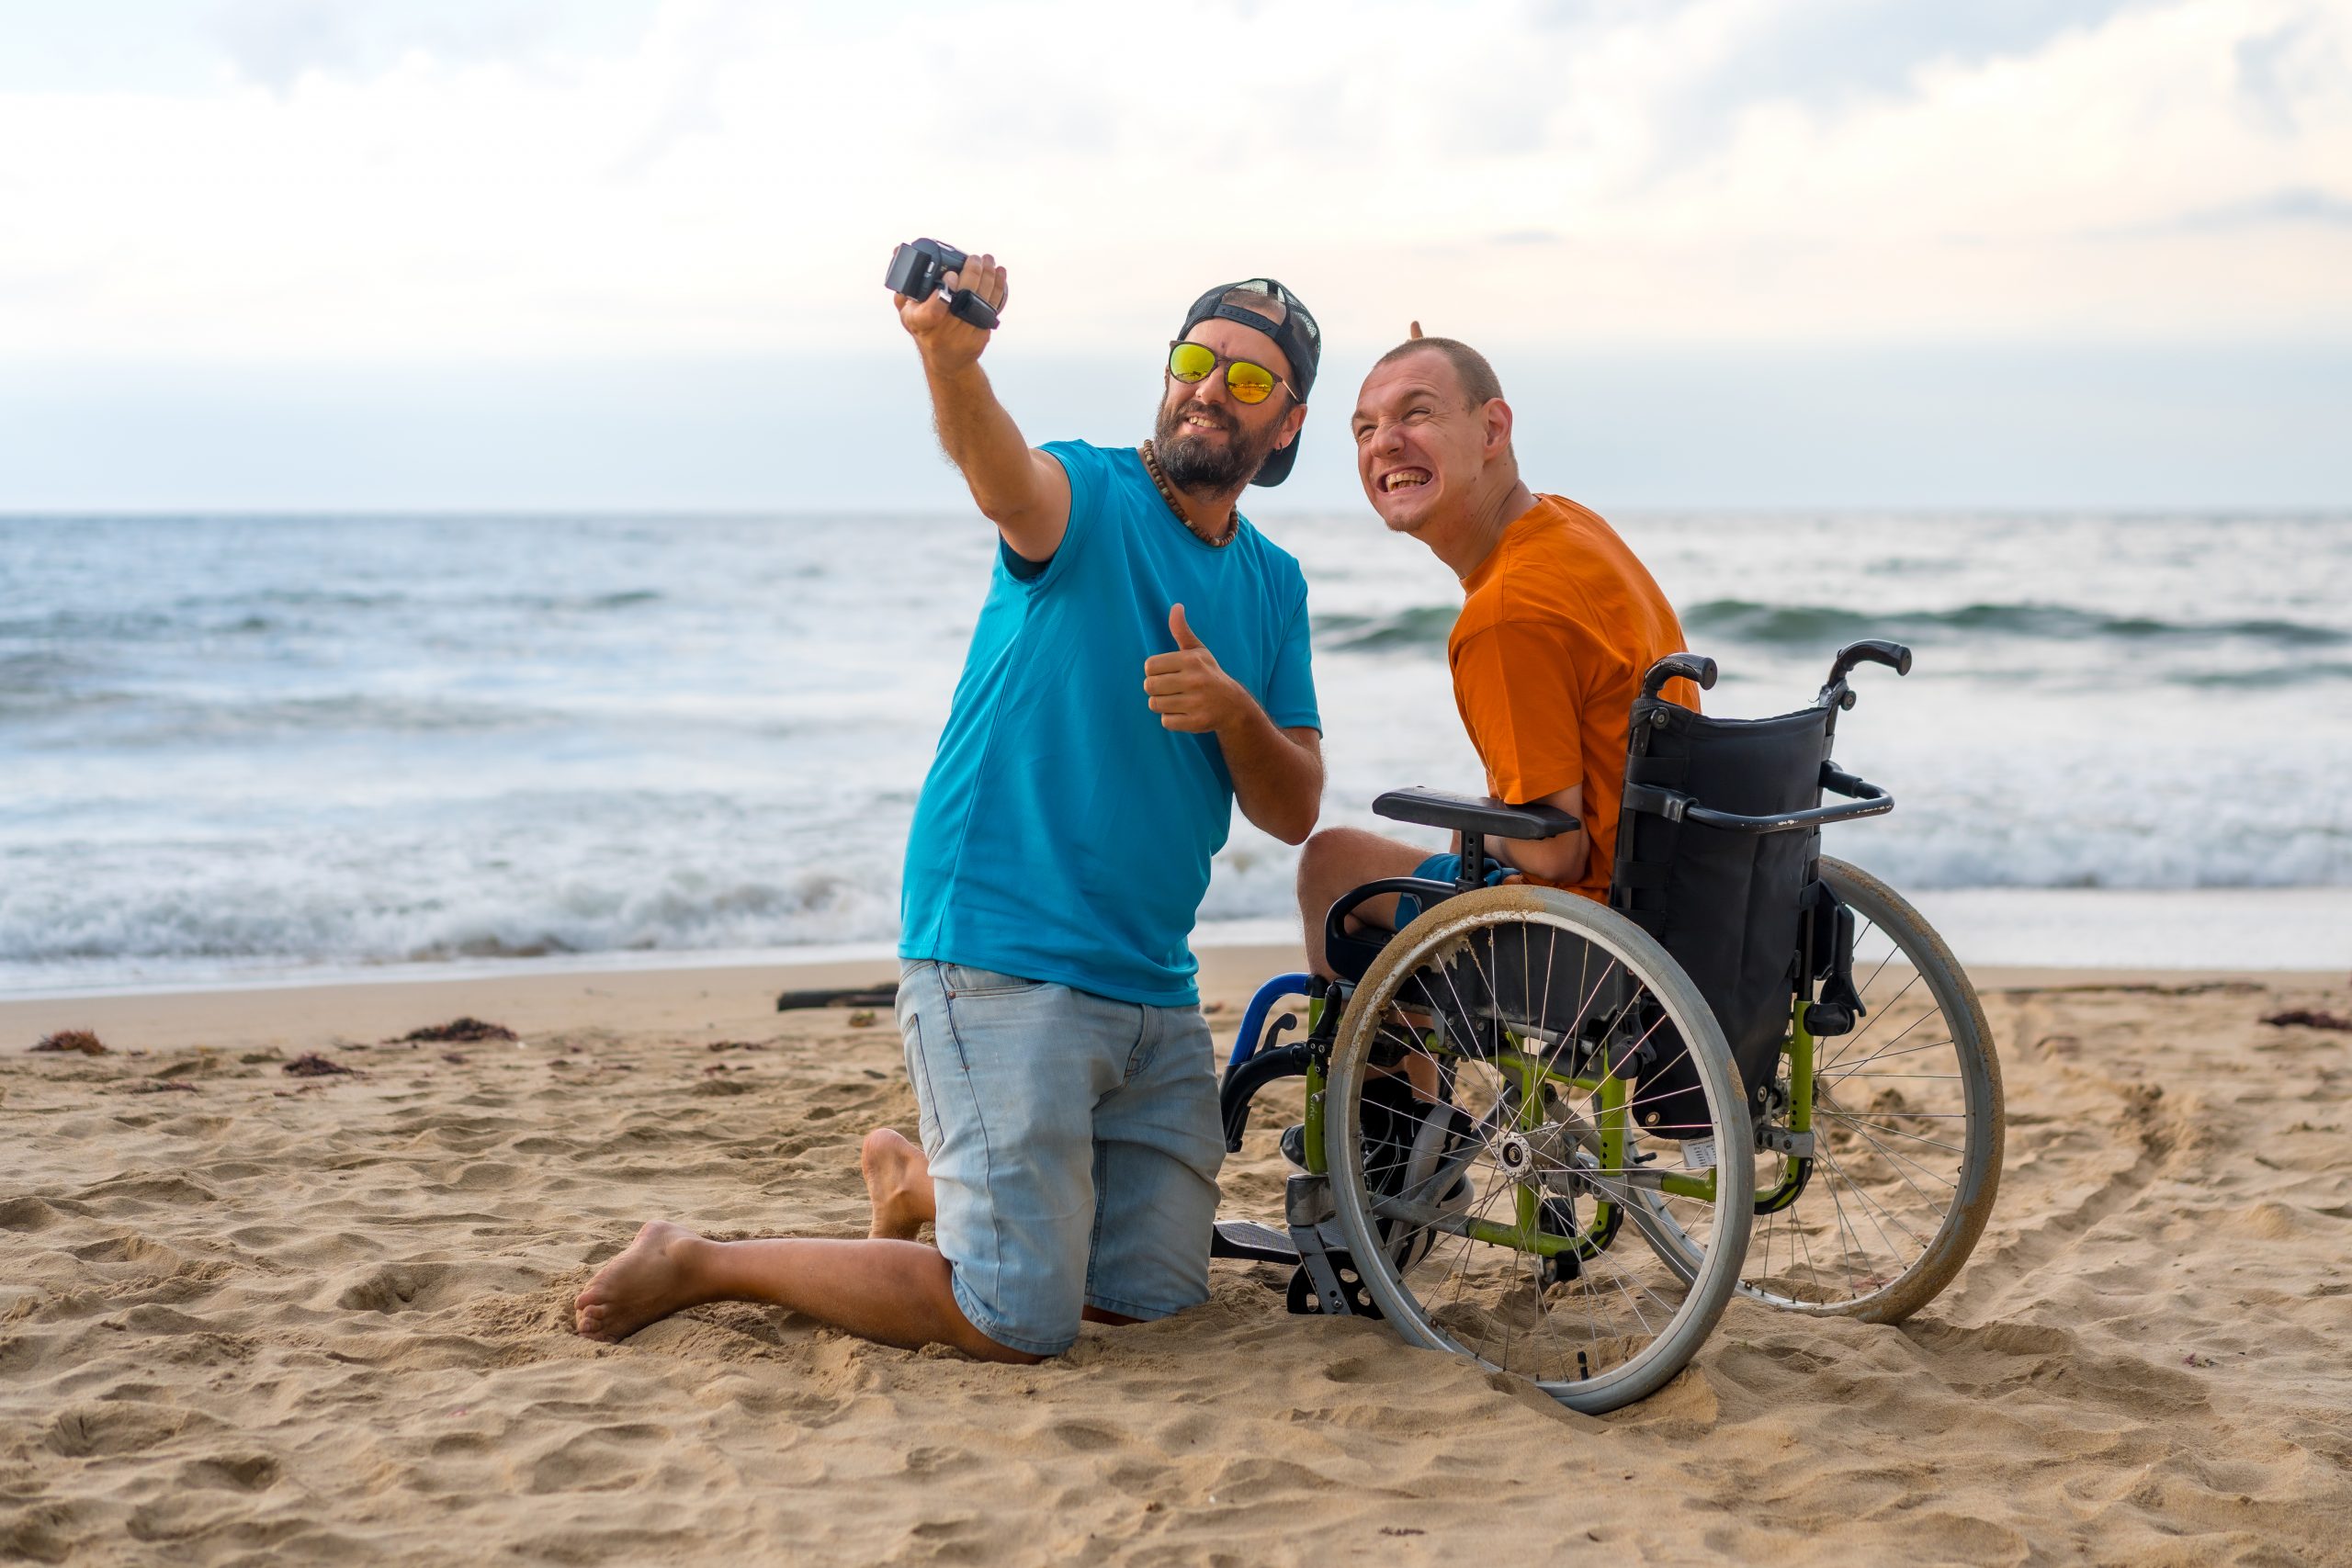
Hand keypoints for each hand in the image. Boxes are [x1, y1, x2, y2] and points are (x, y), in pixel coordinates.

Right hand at [895, 250, 1006, 374]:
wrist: (946, 360)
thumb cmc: (924, 328)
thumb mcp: (908, 311)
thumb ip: (903, 284)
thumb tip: (898, 251)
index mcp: (920, 323)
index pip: (933, 310)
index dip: (944, 292)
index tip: (952, 276)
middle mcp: (943, 332)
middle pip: (964, 298)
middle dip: (973, 273)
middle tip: (974, 258)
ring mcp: (964, 335)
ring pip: (981, 300)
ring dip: (988, 276)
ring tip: (988, 259)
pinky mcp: (981, 334)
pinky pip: (992, 307)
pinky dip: (998, 288)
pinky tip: (1000, 273)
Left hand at [1143, 604, 1247, 733]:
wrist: (1234, 706)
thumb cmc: (1209, 675)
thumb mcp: (1198, 652)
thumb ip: (1182, 631)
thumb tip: (1176, 606)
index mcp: (1192, 661)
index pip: (1149, 666)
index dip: (1154, 671)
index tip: (1167, 673)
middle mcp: (1195, 680)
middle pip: (1149, 686)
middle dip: (1156, 689)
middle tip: (1170, 689)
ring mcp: (1196, 702)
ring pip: (1155, 704)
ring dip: (1162, 704)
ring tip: (1177, 700)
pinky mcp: (1196, 722)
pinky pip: (1166, 721)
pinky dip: (1171, 719)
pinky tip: (1184, 713)